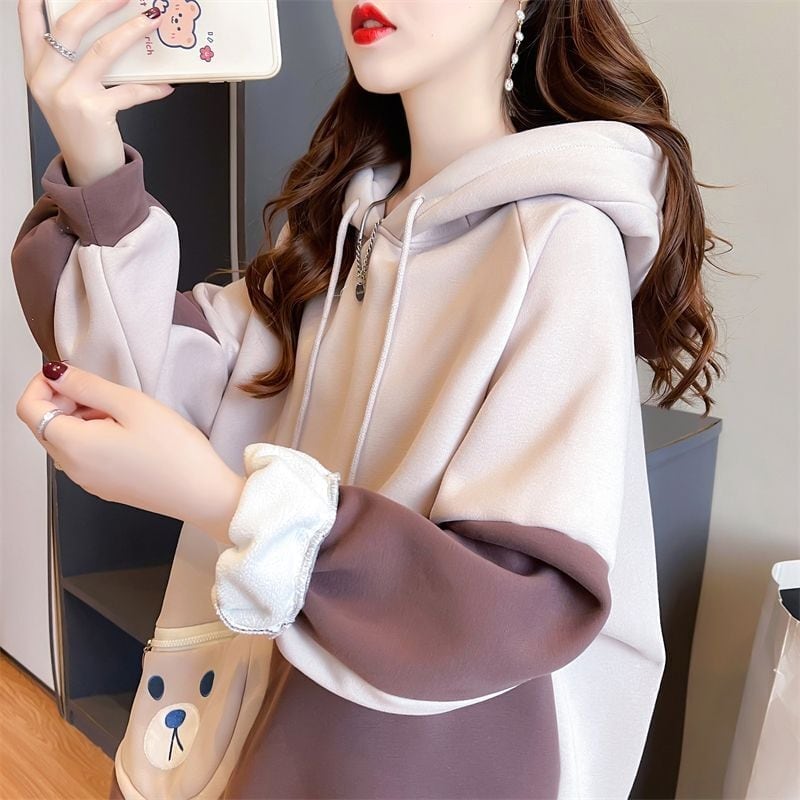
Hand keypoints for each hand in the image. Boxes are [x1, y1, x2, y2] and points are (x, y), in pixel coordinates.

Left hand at [15, 361, 245, 544]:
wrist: (202, 494)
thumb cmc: (175, 451)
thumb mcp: (131, 404)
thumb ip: (87, 386)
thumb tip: (56, 374)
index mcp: (74, 446)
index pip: (29, 408)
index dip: (42, 383)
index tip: (70, 373)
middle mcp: (72, 468)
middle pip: (44, 425)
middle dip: (63, 400)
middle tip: (103, 390)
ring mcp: (88, 481)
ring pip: (65, 439)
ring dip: (81, 418)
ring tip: (122, 412)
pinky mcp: (105, 487)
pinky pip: (83, 455)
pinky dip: (93, 436)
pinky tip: (128, 432)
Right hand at [18, 0, 173, 185]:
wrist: (89, 172)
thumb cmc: (83, 131)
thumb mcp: (66, 94)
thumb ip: (73, 66)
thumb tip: (108, 34)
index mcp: (36, 70)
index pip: (28, 24)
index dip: (35, 0)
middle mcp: (46, 80)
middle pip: (70, 27)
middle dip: (99, 3)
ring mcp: (68, 96)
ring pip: (102, 51)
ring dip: (131, 31)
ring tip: (151, 20)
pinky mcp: (94, 112)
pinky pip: (129, 90)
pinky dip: (151, 87)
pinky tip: (165, 86)